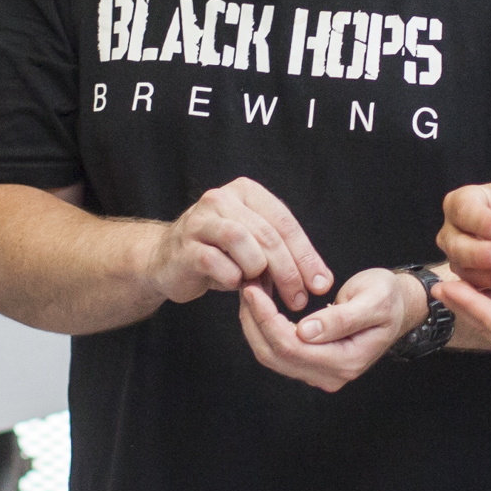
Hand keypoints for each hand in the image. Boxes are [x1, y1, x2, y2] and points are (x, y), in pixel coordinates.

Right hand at [145, 178, 331, 311]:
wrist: (167, 261)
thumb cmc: (218, 254)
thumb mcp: (255, 248)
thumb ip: (285, 256)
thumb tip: (322, 281)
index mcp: (245, 192)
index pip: (284, 221)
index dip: (306, 255)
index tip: (321, 284)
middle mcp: (221, 199)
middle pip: (266, 233)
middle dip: (288, 270)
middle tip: (299, 298)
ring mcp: (200, 221)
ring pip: (241, 240)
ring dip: (257, 269)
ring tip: (261, 288)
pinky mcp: (184, 246)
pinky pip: (215, 261)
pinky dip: (231, 277)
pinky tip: (234, 285)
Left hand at [237, 267, 422, 392]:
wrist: (398, 306)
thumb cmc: (389, 299)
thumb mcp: (373, 301)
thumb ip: (341, 319)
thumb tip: (306, 332)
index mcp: (347, 361)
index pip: (293, 347)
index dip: (267, 319)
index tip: (253, 290)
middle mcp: (331, 375)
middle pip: (275, 356)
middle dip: (254, 322)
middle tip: (245, 287)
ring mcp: (320, 373)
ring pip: (271, 356)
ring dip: (255, 326)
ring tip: (250, 294)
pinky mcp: (312, 363)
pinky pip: (278, 352)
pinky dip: (264, 329)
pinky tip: (260, 306)